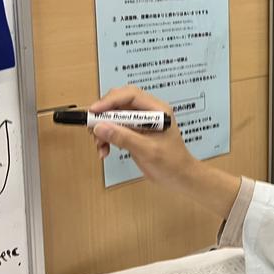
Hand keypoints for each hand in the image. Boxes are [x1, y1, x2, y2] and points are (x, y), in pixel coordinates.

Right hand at [89, 86, 241, 219]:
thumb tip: (101, 126)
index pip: (130, 95)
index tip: (95, 111)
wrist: (179, 177)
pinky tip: (104, 150)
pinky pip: (114, 129)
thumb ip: (124, 137)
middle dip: (104, 115)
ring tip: (100, 145)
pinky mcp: (134, 133)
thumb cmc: (172, 163)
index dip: (110, 100)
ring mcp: (140, 122)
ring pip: (114, 116)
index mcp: (157, 110)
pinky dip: (106, 138)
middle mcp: (148, 112)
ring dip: (103, 129)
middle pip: (119, 103)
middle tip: (93, 128)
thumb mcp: (147, 150)